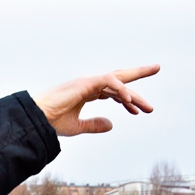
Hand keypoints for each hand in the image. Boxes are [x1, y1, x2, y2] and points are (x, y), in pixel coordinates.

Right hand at [30, 65, 159, 136]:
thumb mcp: (77, 127)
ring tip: (147, 107)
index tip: (138, 111)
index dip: (126, 99)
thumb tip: (112, 125)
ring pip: (117, 80)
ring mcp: (87, 82)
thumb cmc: (51, 122)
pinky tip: (130, 102)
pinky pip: (109, 81)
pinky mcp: (85, 83)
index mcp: (86, 92)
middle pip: (118, 77)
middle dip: (137, 73)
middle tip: (156, 68)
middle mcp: (89, 84)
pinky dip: (121, 90)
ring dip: (134, 93)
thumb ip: (94, 125)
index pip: (112, 90)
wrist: (37, 119)